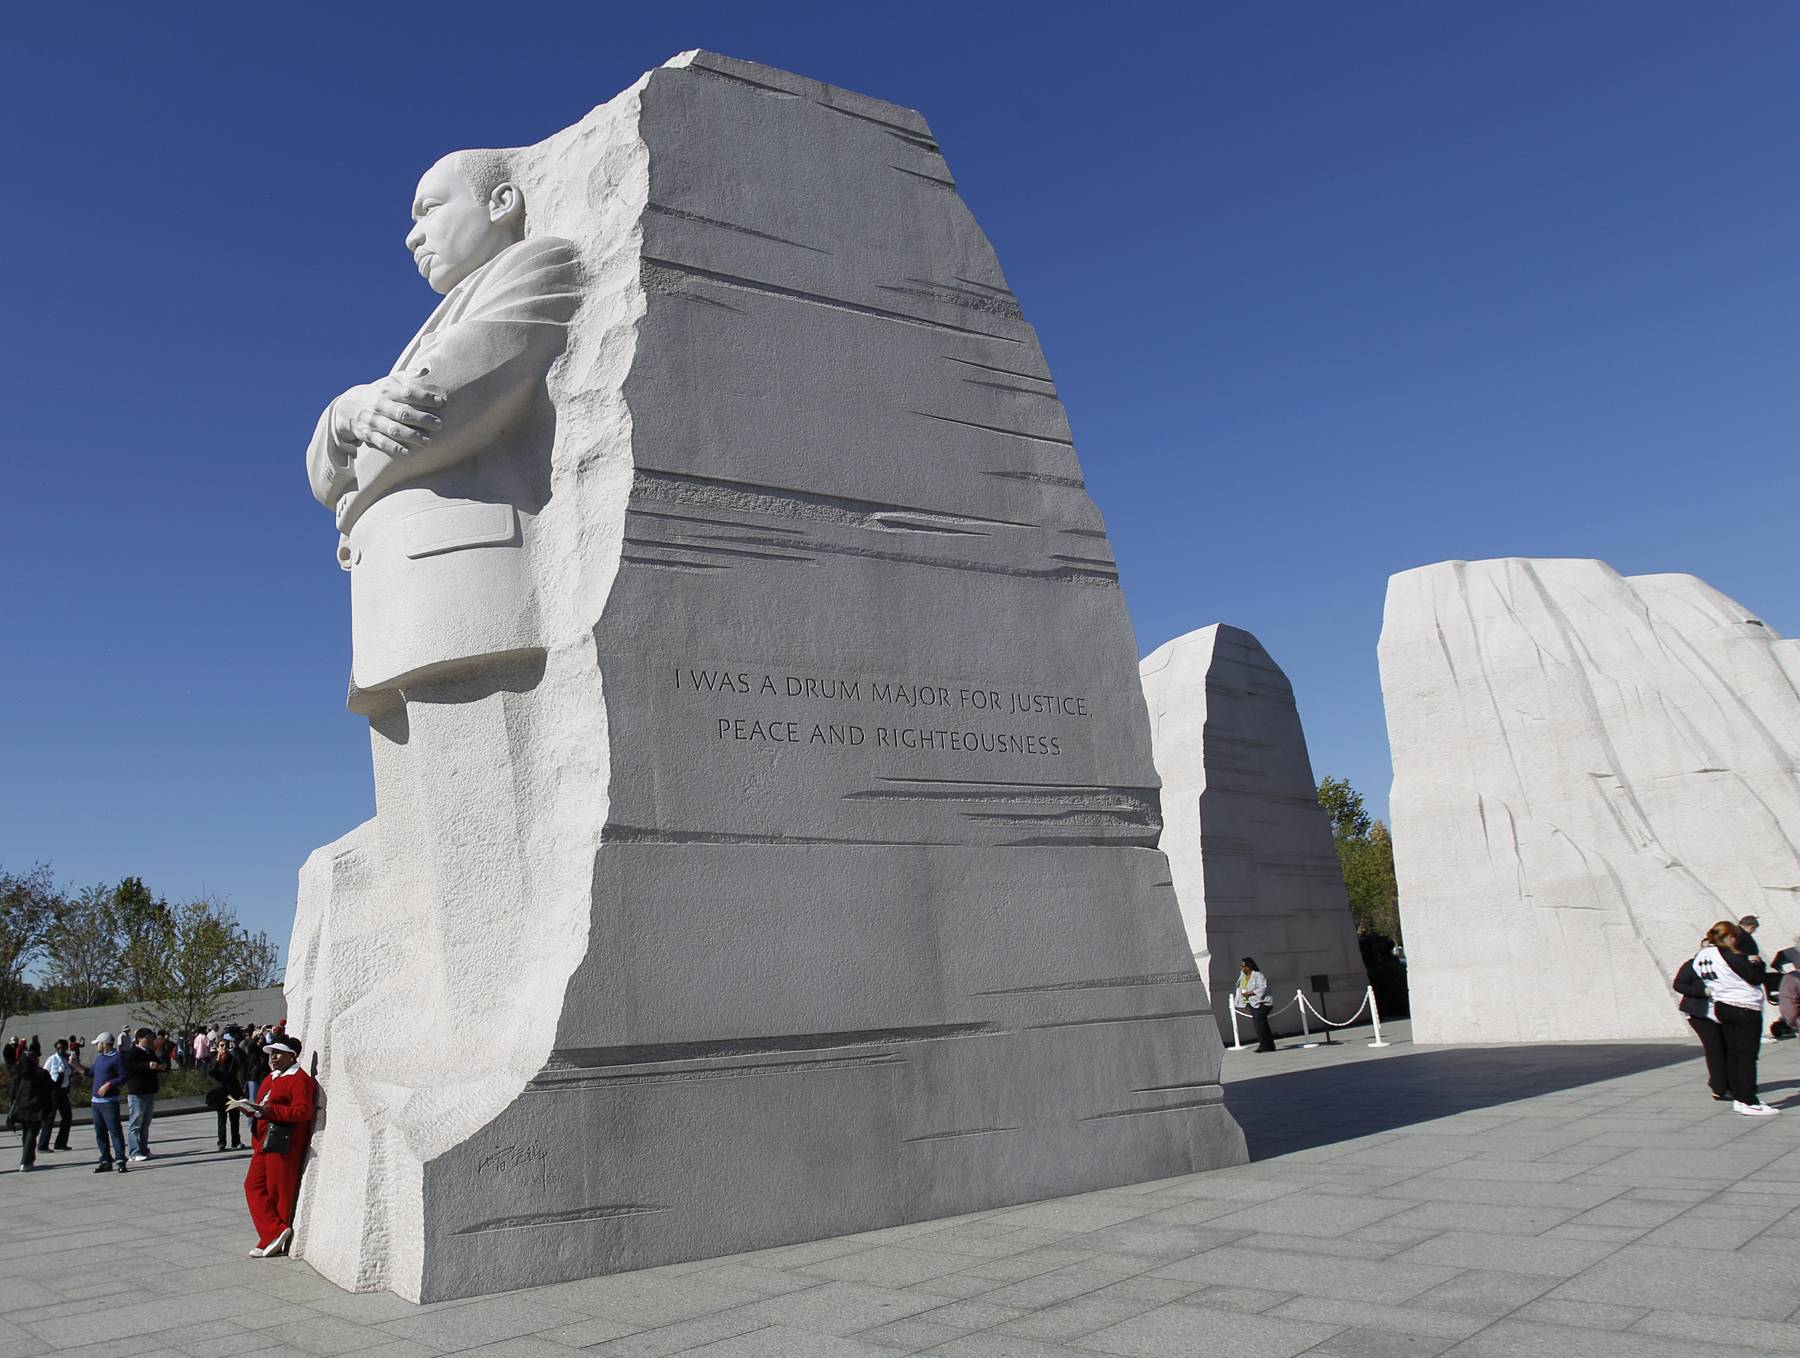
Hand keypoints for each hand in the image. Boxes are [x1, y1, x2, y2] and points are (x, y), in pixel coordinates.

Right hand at [330, 375, 445, 458]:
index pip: (408, 393)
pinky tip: (408, 452)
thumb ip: (409, 376)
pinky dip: (394, 448)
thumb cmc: (380, 394)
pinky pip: (381, 442)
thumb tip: (427, 368)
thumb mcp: (391, 382)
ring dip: (411, 436)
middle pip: (403, 413)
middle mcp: (380, 405)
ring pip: (393, 429)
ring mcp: (373, 420)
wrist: (348, 407)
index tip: (442, 402)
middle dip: (422, 419)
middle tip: (439, 424)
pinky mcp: (367, 434)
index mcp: (387, 390)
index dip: (425, 397)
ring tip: (427, 441)